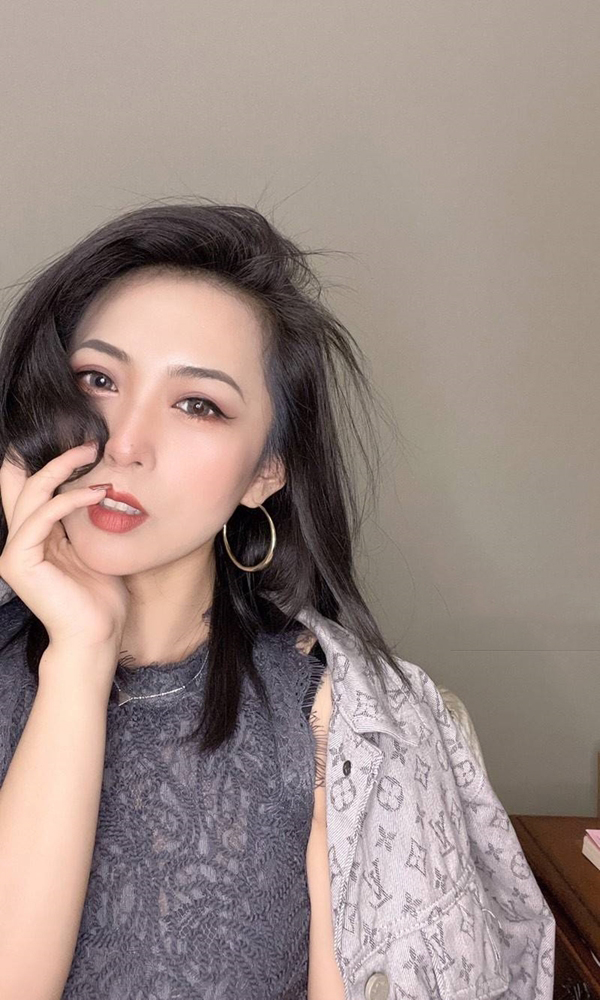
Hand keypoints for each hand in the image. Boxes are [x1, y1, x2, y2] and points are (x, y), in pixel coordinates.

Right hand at [0, 442, 129, 655]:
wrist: (96, 635)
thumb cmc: (101, 597)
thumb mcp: (93, 546)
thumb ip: (83, 519)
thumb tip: (99, 483)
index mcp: (35, 536)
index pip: (30, 489)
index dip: (49, 462)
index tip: (84, 445)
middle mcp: (19, 540)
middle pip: (22, 482)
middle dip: (56, 457)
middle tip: (90, 442)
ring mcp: (15, 550)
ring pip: (31, 492)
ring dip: (63, 468)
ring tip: (94, 454)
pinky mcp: (18, 560)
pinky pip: (42, 516)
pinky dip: (70, 499)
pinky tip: (97, 492)